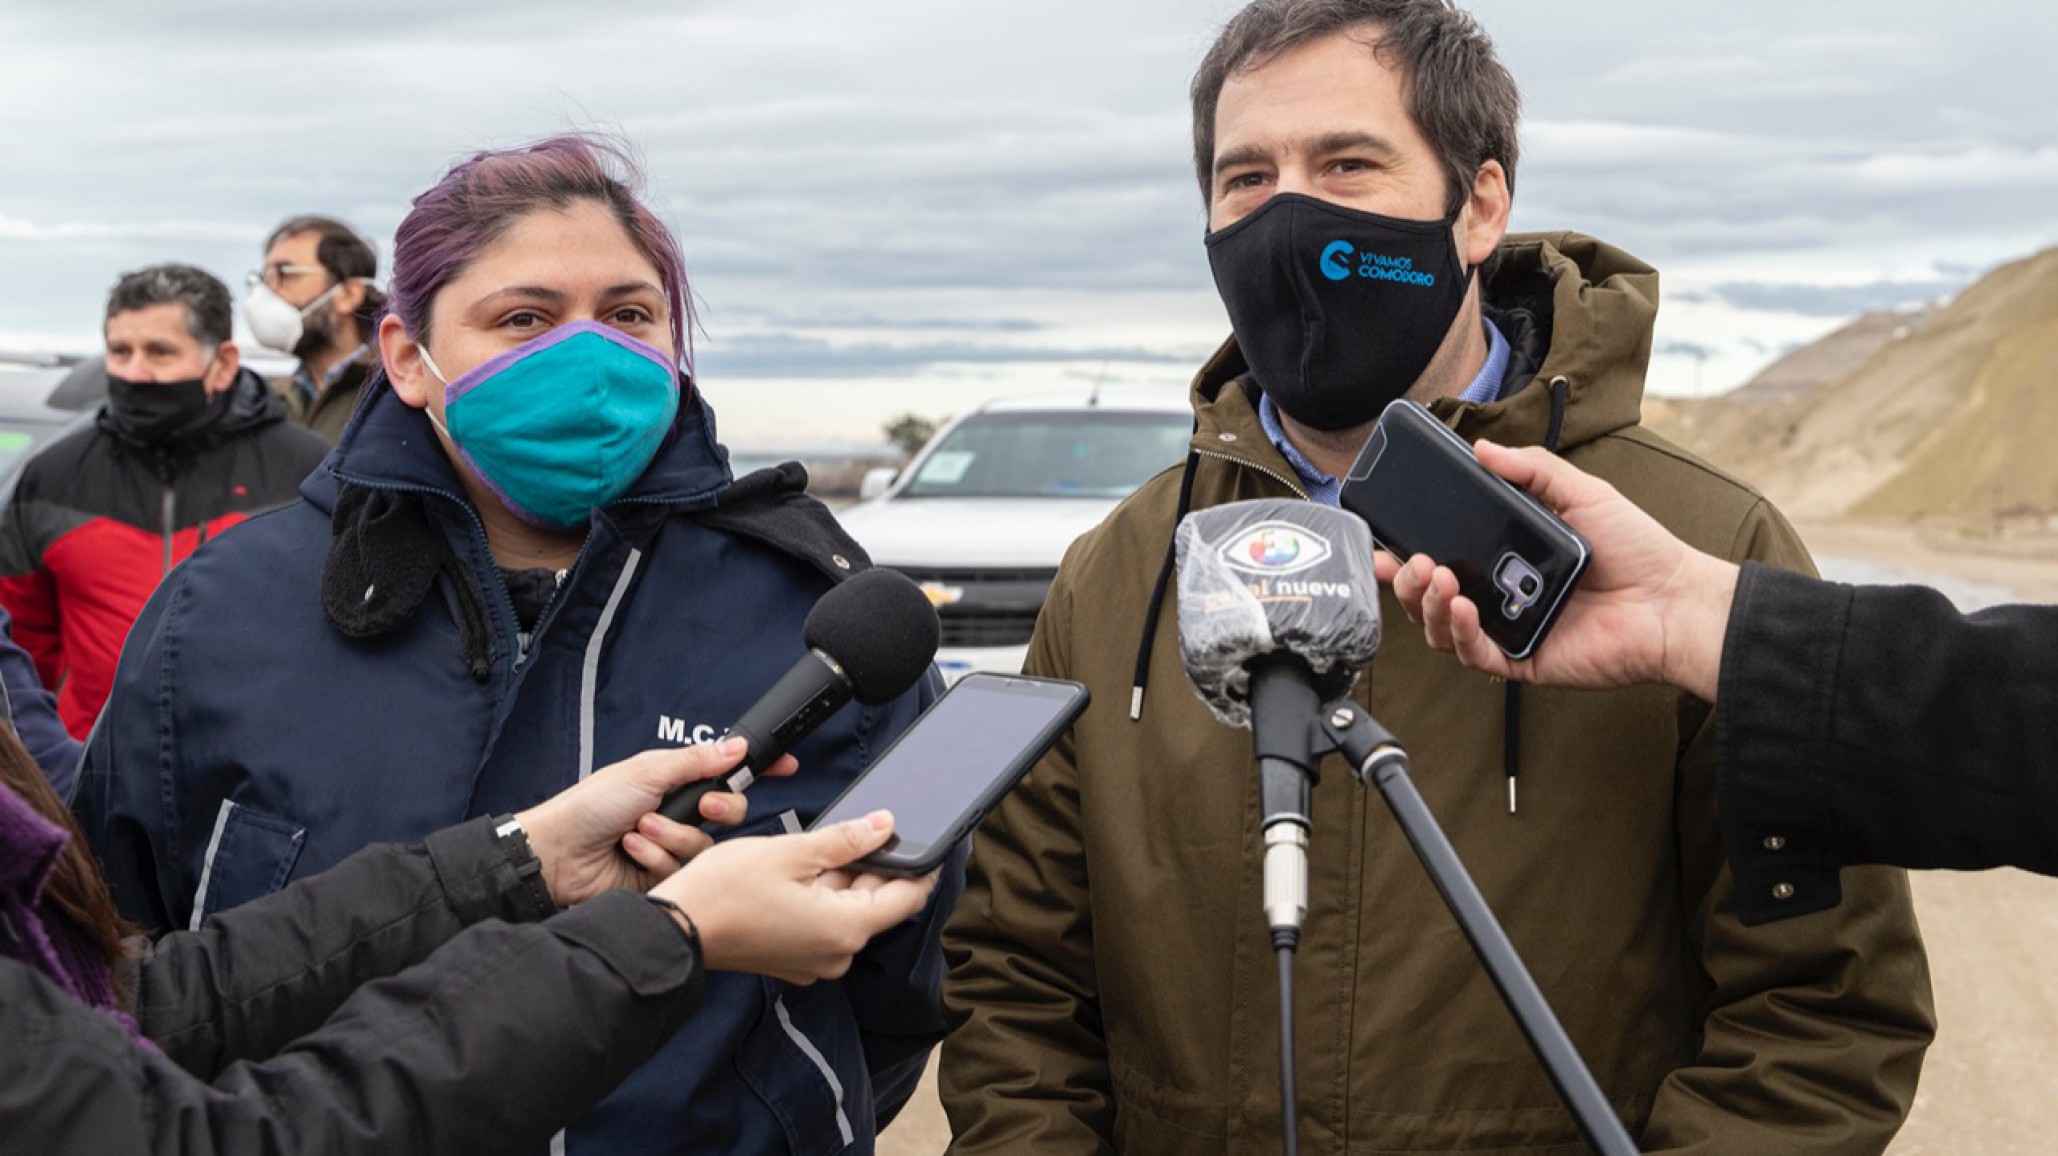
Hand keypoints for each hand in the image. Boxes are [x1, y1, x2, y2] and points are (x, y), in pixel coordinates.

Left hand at [517, 738, 797, 906]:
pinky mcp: (664, 878)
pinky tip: (632, 852)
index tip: (786, 766)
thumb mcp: (646, 772)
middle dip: (721, 808)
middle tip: (704, 806)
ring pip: (708, 846)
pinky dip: (656, 858)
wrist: (558, 853)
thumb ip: (696, 761)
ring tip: (640, 830)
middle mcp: (679, 814)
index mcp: (675, 782)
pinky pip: (684, 870)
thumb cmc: (590, 806)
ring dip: (672, 836)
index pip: (728, 773)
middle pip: (731, 812)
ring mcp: (672, 847)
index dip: (758, 770)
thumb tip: (736, 747)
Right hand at [651, 811, 937, 984]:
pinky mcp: (794, 958)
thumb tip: (886, 825)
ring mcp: (815, 960)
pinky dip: (823, 895)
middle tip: (861, 828)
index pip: (908, 897)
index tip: (930, 840)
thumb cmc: (725, 890)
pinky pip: (825, 923)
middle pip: (877, 902)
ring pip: (848, 909)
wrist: (675, 929)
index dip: (921, 865)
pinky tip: (802, 870)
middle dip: (873, 864)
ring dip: (843, 878)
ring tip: (818, 847)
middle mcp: (838, 953)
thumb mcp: (792, 852)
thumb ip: (846, 839)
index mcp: (846, 928)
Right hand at [1375, 440, 1738, 698]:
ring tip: (1433, 577)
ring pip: (1442, 629)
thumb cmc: (1636, 549)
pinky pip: (1474, 653)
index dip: (1408, 552)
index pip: (1443, 557)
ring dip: (1426, 604)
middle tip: (1401, 561)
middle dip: (1405, 581)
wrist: (1672, 599)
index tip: (1385, 538)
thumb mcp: (1581, 493)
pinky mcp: (1522, 661)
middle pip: (1430, 597)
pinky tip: (1461, 606)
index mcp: (1506, 559)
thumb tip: (1484, 449)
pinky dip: (1458, 632)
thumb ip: (1532, 470)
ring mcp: (1509, 631)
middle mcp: (1501, 597)